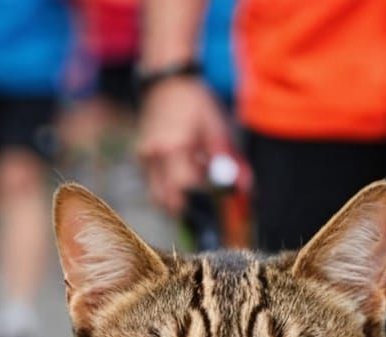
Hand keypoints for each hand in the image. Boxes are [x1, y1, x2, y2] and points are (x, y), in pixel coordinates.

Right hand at [136, 76, 245, 215]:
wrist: (166, 81)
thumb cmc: (194, 101)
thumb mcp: (216, 126)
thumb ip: (229, 159)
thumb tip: (244, 186)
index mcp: (173, 145)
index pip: (183, 185)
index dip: (199, 192)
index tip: (212, 188)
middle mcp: (153, 154)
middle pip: (164, 199)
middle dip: (184, 205)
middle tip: (201, 197)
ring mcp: (144, 156)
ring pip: (156, 195)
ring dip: (174, 196)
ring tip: (191, 176)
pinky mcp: (141, 157)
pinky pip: (152, 183)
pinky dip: (167, 184)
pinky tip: (181, 165)